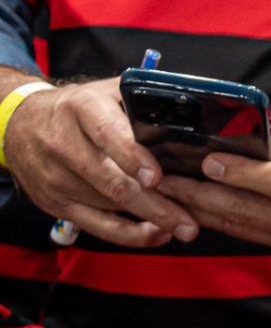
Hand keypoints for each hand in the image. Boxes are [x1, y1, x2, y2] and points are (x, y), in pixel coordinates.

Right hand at [3, 78, 198, 247]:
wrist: (20, 124)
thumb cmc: (79, 109)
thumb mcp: (105, 92)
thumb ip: (142, 102)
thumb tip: (193, 115)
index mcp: (82, 108)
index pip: (107, 134)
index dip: (132, 157)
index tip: (156, 177)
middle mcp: (63, 143)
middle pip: (111, 180)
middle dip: (153, 204)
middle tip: (189, 222)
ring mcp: (56, 177)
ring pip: (108, 204)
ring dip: (150, 219)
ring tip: (185, 225)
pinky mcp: (54, 203)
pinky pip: (96, 226)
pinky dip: (129, 235)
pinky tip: (157, 234)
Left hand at [158, 136, 270, 254]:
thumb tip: (253, 149)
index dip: (239, 172)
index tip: (206, 158)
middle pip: (246, 210)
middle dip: (199, 193)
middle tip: (161, 176)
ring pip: (239, 226)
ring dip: (198, 209)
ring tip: (164, 191)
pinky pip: (246, 234)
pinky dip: (217, 219)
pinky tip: (191, 206)